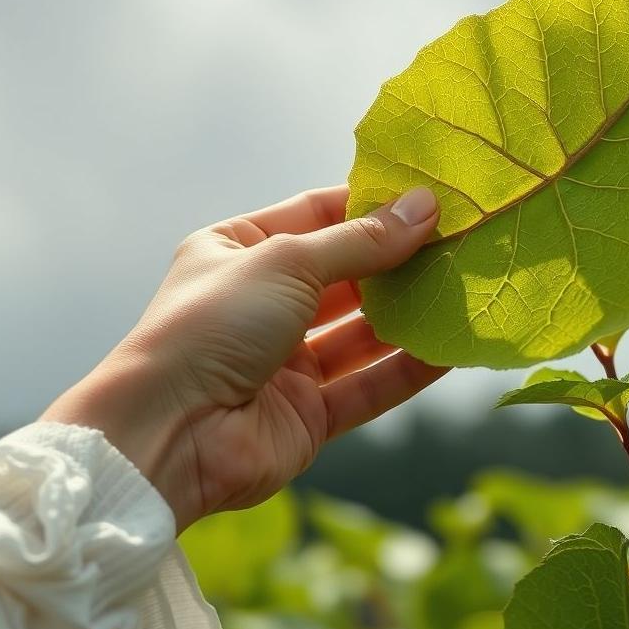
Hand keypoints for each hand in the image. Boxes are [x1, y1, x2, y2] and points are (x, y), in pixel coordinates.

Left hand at [41, 185, 446, 531]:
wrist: (167, 435)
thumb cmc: (212, 325)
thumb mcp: (287, 261)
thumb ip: (361, 242)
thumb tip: (425, 208)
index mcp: (239, 252)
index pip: (317, 215)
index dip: (370, 204)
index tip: (427, 193)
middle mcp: (262, 304)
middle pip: (346, 275)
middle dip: (399, 259)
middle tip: (458, 240)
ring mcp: (284, 362)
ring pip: (361, 332)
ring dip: (409, 313)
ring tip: (461, 288)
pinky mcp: (307, 414)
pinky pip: (367, 384)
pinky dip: (407, 368)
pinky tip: (449, 349)